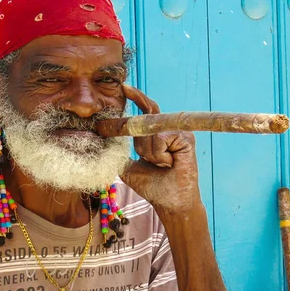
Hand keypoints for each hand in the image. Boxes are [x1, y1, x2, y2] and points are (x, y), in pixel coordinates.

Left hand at [119, 85, 201, 212]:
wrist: (170, 202)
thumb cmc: (153, 186)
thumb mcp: (129, 167)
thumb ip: (119, 153)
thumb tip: (103, 145)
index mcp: (158, 132)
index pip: (146, 109)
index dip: (136, 97)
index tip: (123, 87)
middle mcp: (169, 128)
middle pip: (145, 119)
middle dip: (139, 140)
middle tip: (148, 159)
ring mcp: (179, 131)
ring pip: (150, 132)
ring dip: (149, 153)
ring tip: (162, 166)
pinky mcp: (186, 138)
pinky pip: (160, 139)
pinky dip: (158, 155)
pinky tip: (169, 164)